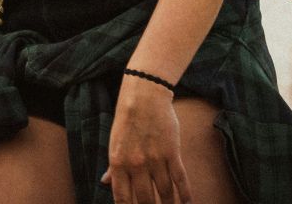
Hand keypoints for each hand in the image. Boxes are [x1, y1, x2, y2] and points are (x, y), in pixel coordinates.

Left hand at [101, 75, 190, 202]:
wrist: (143, 98)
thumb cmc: (126, 121)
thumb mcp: (114, 143)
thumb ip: (112, 167)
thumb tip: (104, 183)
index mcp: (118, 163)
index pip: (122, 196)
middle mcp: (136, 165)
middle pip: (145, 198)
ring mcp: (155, 160)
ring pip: (164, 192)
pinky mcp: (172, 153)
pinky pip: (180, 179)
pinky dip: (185, 194)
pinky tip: (186, 202)